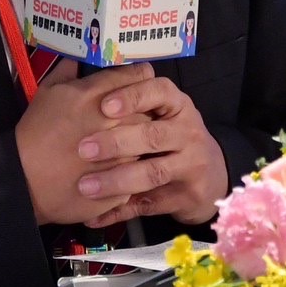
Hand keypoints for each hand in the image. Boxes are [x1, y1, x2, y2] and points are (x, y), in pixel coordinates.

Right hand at [14, 61, 156, 225]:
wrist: (23, 180)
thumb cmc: (34, 133)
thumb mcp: (46, 92)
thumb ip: (67, 71)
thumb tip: (79, 58)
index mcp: (97, 95)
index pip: (140, 77)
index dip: (140, 80)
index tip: (137, 86)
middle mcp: (115, 121)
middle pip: (149, 109)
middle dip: (142, 111)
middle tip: (128, 120)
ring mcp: (122, 154)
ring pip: (147, 143)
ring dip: (139, 143)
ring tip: (123, 148)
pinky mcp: (124, 183)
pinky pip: (140, 173)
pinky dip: (133, 171)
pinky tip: (119, 172)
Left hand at [73, 74, 228, 226]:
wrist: (210, 175)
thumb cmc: (170, 134)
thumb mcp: (160, 111)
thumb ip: (126, 95)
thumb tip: (74, 70)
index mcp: (177, 105)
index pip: (160, 91)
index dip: (132, 96)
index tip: (104, 105)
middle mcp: (188, 132)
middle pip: (153, 135)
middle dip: (116, 142)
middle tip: (83, 149)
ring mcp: (190, 166)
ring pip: (152, 173)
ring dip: (116, 180)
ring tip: (85, 186)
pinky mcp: (185, 197)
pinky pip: (148, 205)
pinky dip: (118, 211)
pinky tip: (92, 216)